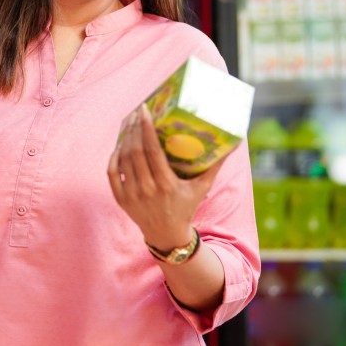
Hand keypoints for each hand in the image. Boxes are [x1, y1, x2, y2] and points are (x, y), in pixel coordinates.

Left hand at [107, 104, 227, 250]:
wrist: (167, 234)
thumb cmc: (187, 206)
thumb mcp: (203, 187)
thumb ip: (215, 165)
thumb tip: (233, 143)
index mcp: (166, 184)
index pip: (152, 150)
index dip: (145, 128)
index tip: (144, 110)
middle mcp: (146, 189)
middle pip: (135, 151)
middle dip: (133, 128)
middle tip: (136, 112)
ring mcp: (131, 195)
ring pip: (123, 158)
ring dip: (124, 138)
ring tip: (128, 122)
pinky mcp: (120, 198)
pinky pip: (111, 171)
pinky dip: (114, 155)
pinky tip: (119, 144)